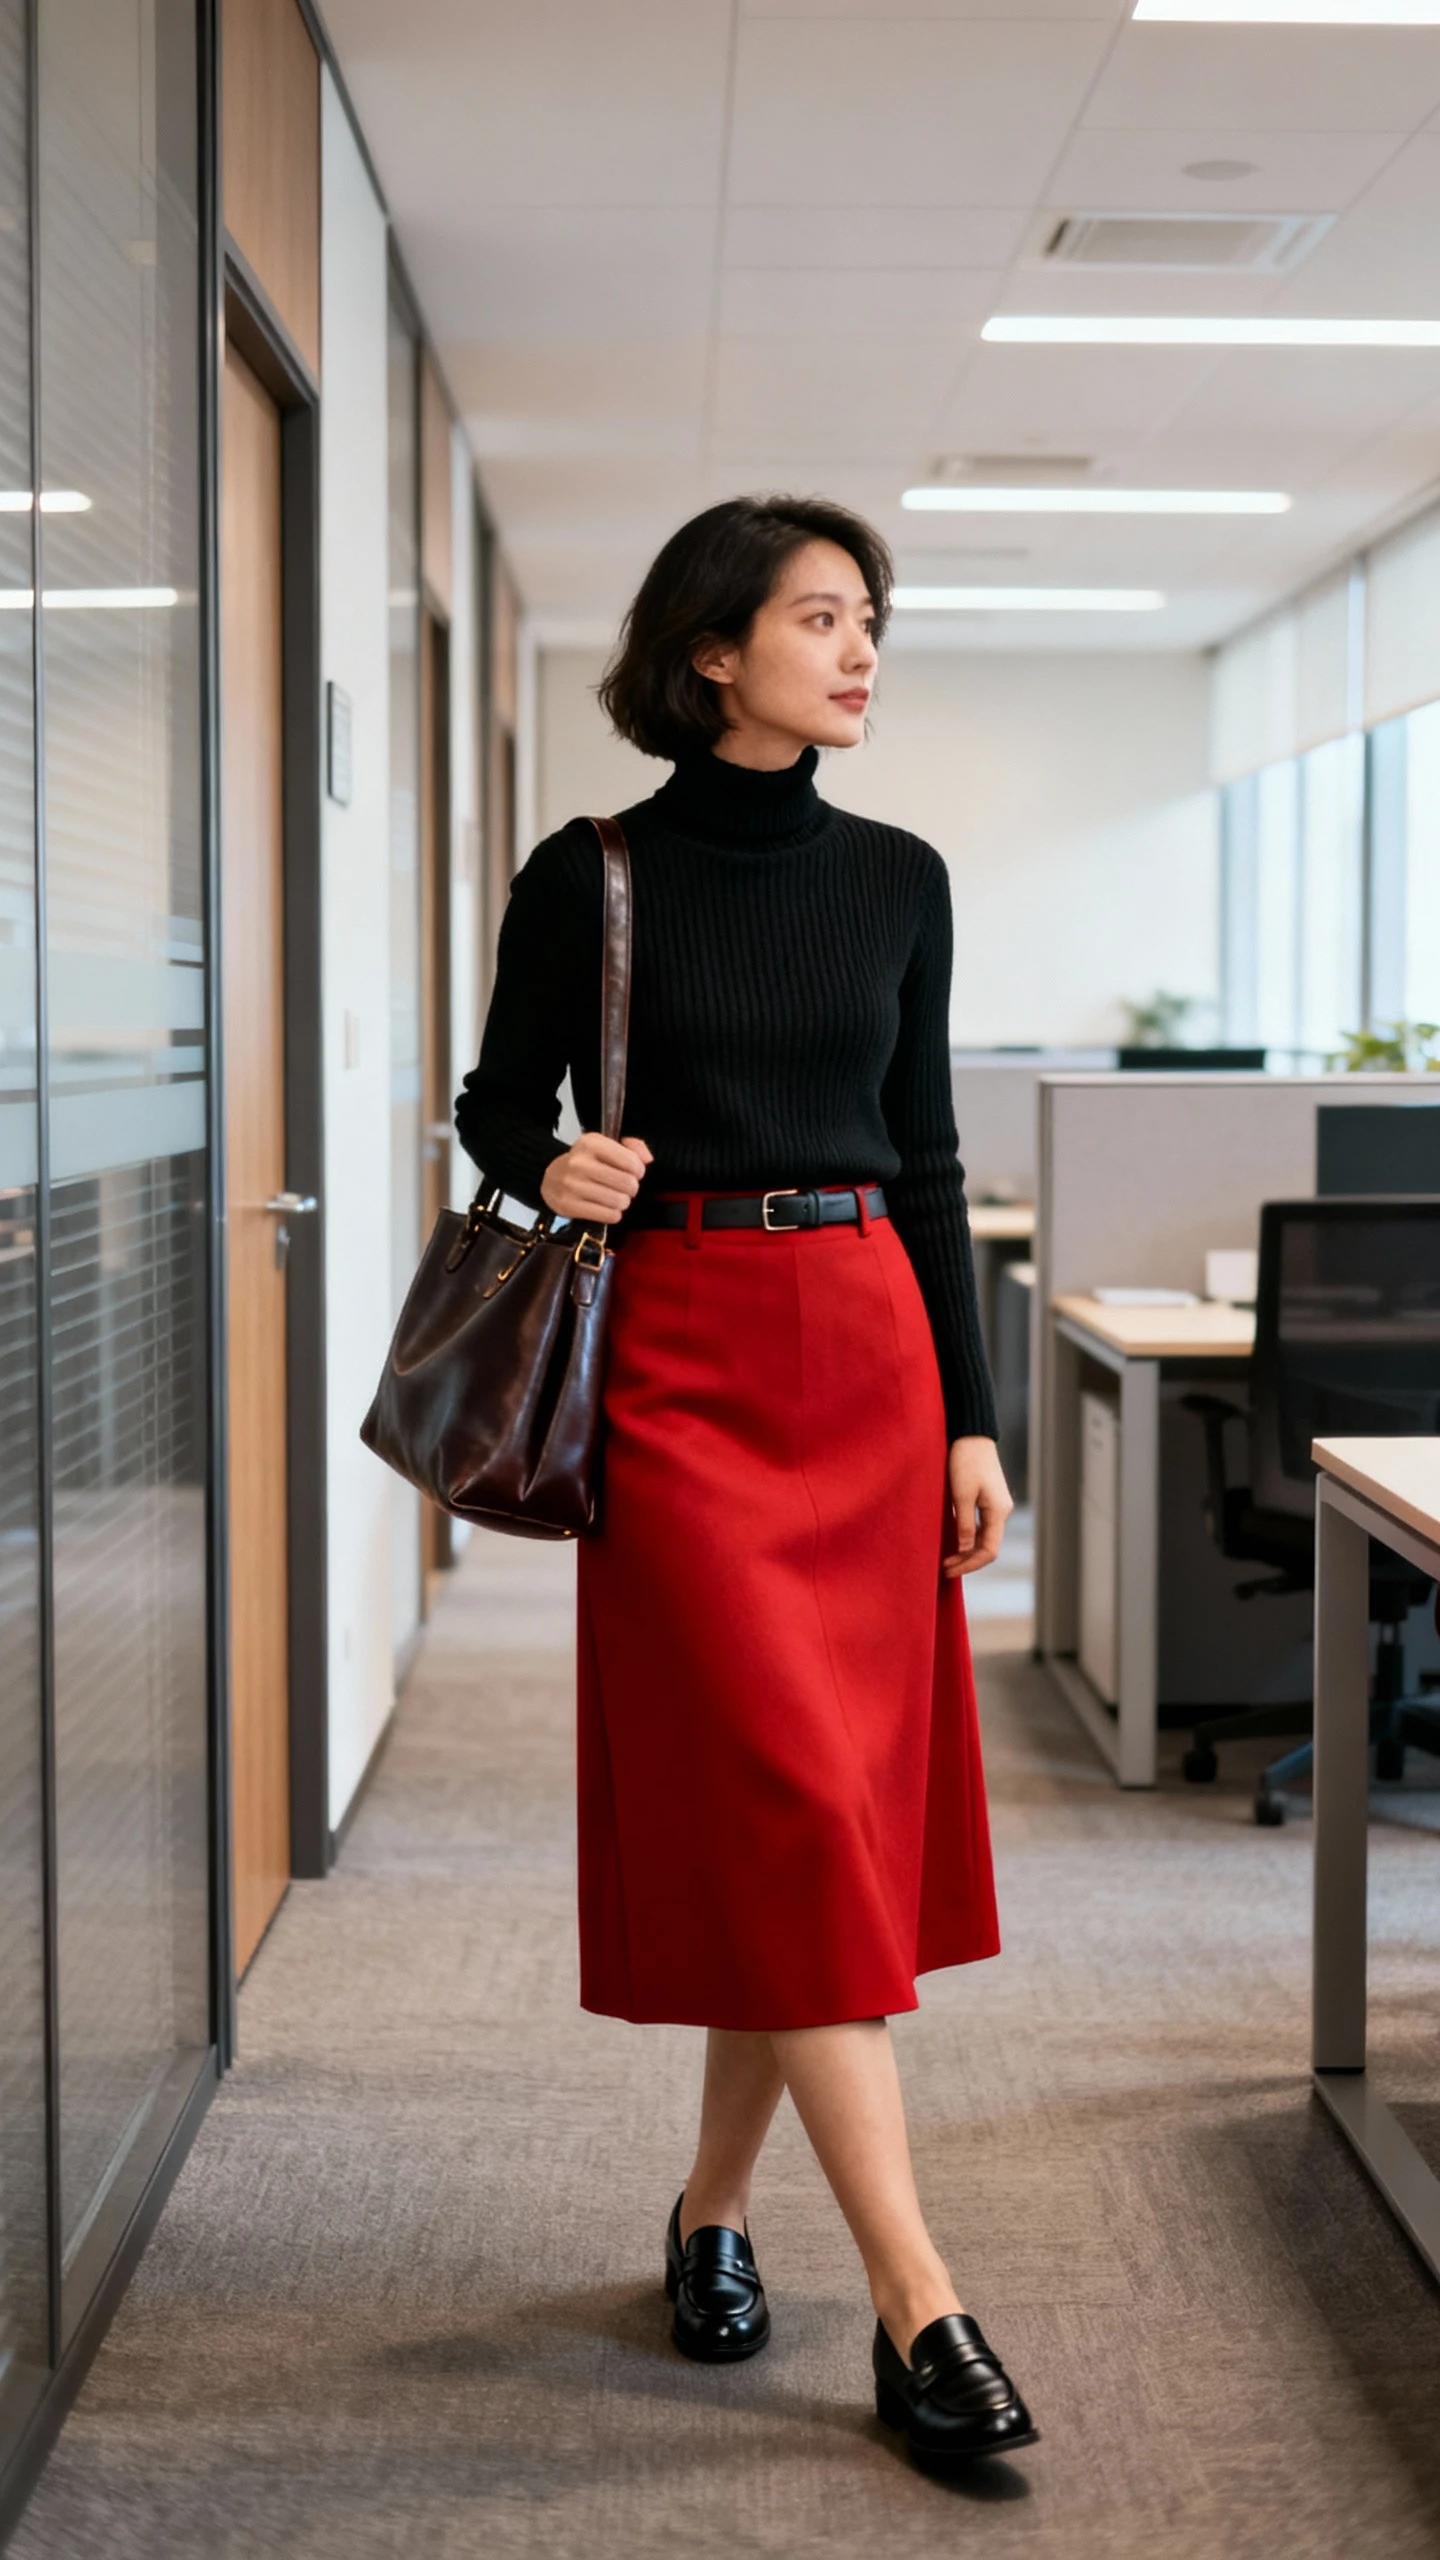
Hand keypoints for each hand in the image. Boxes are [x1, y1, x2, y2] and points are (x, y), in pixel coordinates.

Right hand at [541, 1131, 651, 1225]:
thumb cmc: (584, 1163)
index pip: (632, 1162)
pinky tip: (606, 1207)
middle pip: (628, 1183)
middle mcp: (580, 1163)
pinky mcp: (568, 1206)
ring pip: (619, 1201)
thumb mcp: (605, 1146)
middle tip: (623, 1187)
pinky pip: (608, 1216)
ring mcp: (572, 1185)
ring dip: (622, 1202)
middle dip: (631, 1188)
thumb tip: (647, 1159)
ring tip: (614, 1197)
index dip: (639, 1170)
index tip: (632, 1172)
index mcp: (591, 1143)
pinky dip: (613, 1214)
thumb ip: (632, 1148)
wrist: (550, 1178)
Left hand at [943, 1436, 1012, 1579]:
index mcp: (998, 1512)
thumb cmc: (965, 1461)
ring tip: (947, 1558)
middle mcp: (1001, 1511)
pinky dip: (969, 1538)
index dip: (969, 1565)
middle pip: (988, 1547)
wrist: (971, 1434)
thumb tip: (964, 1551)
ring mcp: (997, 1505)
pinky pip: (982, 1526)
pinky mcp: (989, 1499)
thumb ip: (964, 1525)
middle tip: (944, 1568)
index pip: (989, 1551)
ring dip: (967, 1551)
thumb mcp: (961, 1495)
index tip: (948, 1570)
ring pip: (985, 1538)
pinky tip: (954, 1540)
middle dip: (967, 1561)